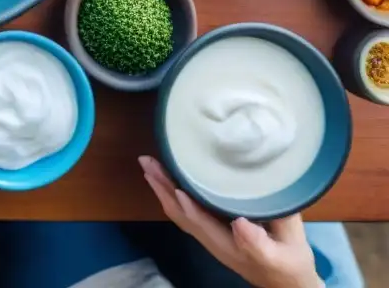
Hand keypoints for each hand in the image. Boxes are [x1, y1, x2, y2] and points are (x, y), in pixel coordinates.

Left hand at [140, 156, 321, 287]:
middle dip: (162, 187)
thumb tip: (240, 223)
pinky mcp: (212, 232)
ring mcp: (209, 237)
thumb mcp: (286, 253)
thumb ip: (262, 241)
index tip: (174, 185)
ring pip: (179, 212)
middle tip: (147, 161)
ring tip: (149, 164)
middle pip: (180, 214)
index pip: (200, 223)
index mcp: (227, 246)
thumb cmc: (290, 265)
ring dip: (162, 188)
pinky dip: (172, 194)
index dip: (186, 205)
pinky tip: (168, 178)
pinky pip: (185, 212)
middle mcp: (211, 241)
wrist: (288, 284)